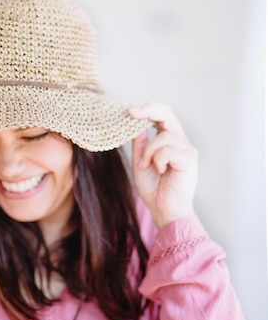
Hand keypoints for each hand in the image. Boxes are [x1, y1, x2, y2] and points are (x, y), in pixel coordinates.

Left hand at [129, 103, 197, 228]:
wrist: (164, 210)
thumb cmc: (154, 189)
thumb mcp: (141, 161)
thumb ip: (141, 143)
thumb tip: (137, 124)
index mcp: (172, 141)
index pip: (164, 116)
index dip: (149, 109)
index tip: (130, 111)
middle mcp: (182, 142)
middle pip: (168, 116)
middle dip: (148, 111)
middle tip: (131, 113)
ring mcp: (188, 150)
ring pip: (163, 136)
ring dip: (149, 151)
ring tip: (148, 166)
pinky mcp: (190, 159)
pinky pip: (167, 150)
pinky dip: (157, 160)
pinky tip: (161, 171)